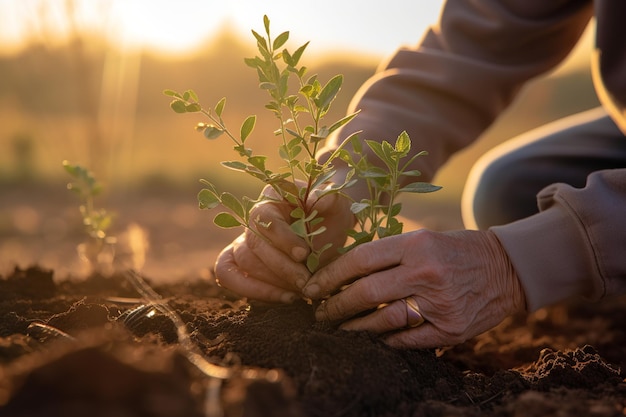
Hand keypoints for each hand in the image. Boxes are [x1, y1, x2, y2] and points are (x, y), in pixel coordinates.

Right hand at [214, 184, 353, 302]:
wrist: (329, 233)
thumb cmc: (331, 216)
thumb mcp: (338, 206)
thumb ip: (330, 199)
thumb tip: (316, 199)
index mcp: (272, 196)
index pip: (264, 217)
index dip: (282, 238)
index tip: (304, 254)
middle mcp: (252, 217)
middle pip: (253, 244)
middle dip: (281, 267)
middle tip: (305, 281)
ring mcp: (244, 240)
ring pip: (245, 263)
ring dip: (272, 282)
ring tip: (300, 291)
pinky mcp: (240, 262)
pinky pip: (228, 275)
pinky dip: (253, 291)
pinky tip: (284, 298)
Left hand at [302, 229, 525, 347]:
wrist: (505, 268)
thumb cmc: (455, 250)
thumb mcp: (423, 239)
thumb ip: (387, 253)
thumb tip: (342, 272)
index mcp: (416, 245)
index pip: (360, 260)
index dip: (330, 276)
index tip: (312, 286)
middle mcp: (425, 273)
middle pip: (365, 292)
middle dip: (335, 305)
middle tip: (319, 312)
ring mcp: (439, 303)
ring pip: (382, 320)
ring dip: (355, 327)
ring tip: (340, 328)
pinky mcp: (450, 329)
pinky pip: (407, 340)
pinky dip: (386, 341)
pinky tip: (373, 339)